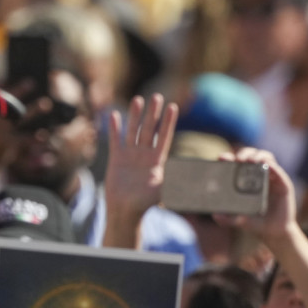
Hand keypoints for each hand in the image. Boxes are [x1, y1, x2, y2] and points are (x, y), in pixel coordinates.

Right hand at [105, 94, 177, 218]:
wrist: (125, 210)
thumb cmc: (145, 203)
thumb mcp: (163, 191)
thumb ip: (174, 182)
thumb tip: (192, 180)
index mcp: (157, 160)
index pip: (164, 137)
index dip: (168, 123)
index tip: (173, 107)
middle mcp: (144, 154)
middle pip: (149, 130)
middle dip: (153, 114)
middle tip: (157, 97)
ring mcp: (130, 155)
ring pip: (133, 131)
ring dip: (136, 116)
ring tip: (138, 99)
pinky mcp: (117, 158)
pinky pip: (116, 140)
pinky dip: (115, 129)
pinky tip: (115, 115)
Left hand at [212, 148, 295, 244]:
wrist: (273, 232)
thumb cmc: (254, 223)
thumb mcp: (238, 221)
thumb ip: (226, 219)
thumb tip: (215, 215)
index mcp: (244, 180)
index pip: (236, 163)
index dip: (229, 158)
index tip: (222, 158)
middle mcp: (258, 176)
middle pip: (251, 155)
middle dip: (244, 153)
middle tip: (238, 160)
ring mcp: (271, 178)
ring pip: (266, 158)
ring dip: (259, 156)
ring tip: (251, 161)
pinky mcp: (283, 184)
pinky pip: (278, 171)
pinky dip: (273, 167)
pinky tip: (266, 166)